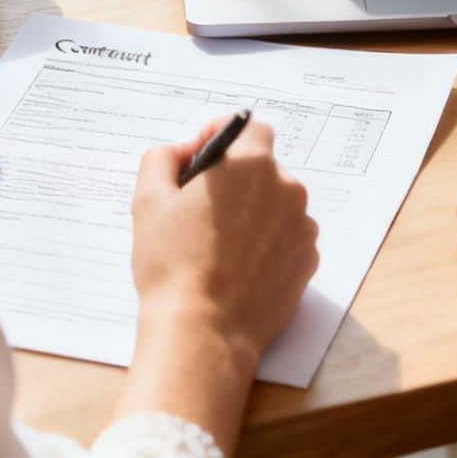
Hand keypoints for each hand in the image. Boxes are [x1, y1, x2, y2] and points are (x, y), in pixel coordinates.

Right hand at [115, 117, 319, 450]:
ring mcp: (302, 226)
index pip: (251, 126)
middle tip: (201, 207)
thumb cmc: (172, 265)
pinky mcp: (308, 260)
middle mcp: (287, 189)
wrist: (203, 331)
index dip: (224, 136)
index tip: (204, 155)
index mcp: (251, 165)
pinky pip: (288, 236)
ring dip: (254, 211)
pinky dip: (268, 242)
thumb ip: (162, 158)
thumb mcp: (148, 200)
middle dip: (236, 179)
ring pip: (277, 203)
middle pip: (264, 167)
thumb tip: (183, 151)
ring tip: (218, 243)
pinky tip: (238, 265)